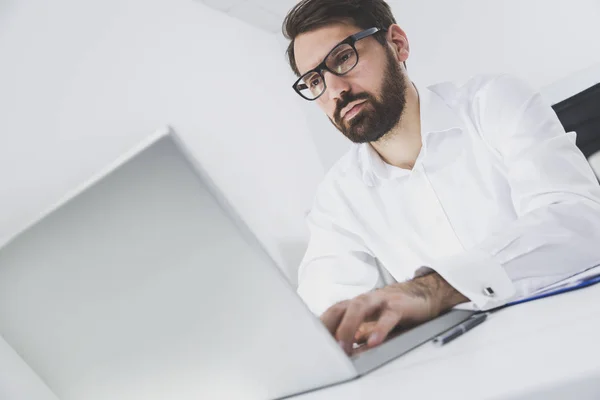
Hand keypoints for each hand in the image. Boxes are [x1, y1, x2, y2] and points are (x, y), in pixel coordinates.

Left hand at [320, 272, 467, 353]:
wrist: (423, 294)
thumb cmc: (393, 309)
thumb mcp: (372, 321)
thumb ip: (356, 332)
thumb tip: (340, 350)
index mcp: (355, 304)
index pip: (331, 313)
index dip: (320, 326)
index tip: (310, 342)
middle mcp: (364, 300)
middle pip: (340, 308)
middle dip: (329, 327)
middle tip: (324, 348)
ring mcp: (381, 300)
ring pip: (359, 307)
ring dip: (348, 327)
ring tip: (344, 346)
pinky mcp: (398, 306)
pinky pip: (387, 317)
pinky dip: (379, 329)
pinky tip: (373, 342)